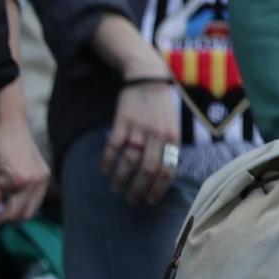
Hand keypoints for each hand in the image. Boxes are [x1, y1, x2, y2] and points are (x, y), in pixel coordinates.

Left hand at [0, 101, 49, 225]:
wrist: (10, 120)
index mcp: (22, 179)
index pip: (9, 213)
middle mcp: (37, 180)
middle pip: (23, 214)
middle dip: (4, 219)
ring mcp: (43, 176)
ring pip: (32, 207)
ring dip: (15, 212)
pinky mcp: (44, 172)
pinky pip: (35, 197)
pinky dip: (23, 202)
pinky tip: (8, 197)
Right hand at [102, 77, 182, 204]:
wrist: (149, 78)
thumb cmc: (162, 106)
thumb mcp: (173, 125)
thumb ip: (169, 147)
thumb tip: (162, 175)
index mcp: (173, 137)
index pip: (168, 170)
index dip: (158, 189)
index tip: (149, 200)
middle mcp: (157, 135)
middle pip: (147, 171)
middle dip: (138, 190)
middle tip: (130, 199)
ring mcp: (139, 128)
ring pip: (129, 162)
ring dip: (120, 180)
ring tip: (116, 188)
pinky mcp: (123, 122)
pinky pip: (113, 148)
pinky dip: (107, 163)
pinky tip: (105, 170)